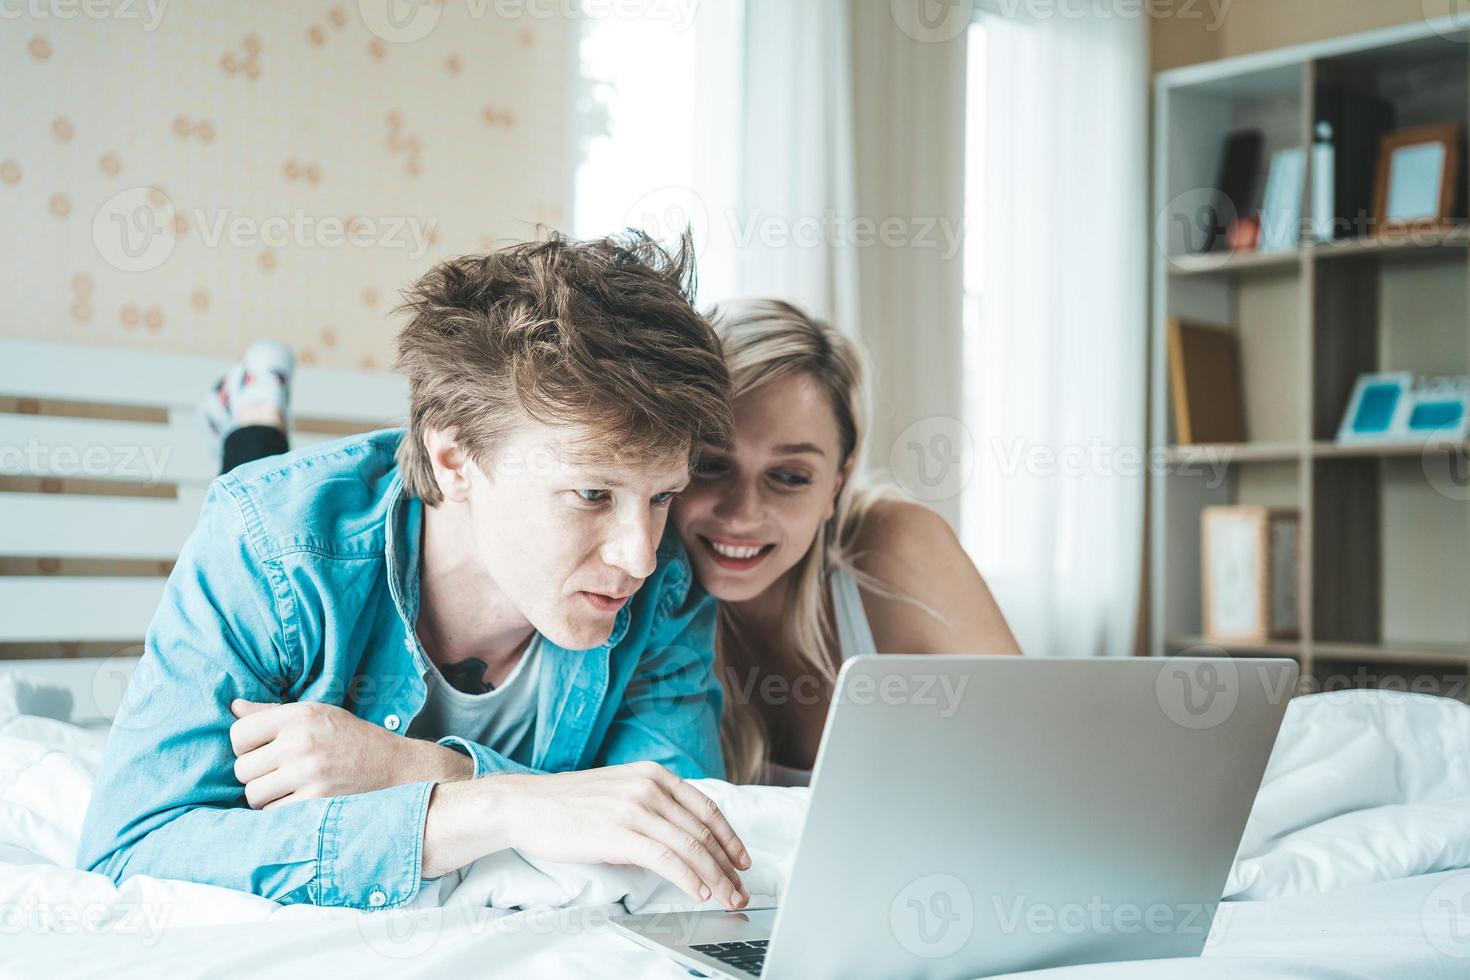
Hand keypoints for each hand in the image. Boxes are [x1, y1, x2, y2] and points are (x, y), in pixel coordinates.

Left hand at [228, 699, 471, 807]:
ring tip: (284, 789)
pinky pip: (272, 813)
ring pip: (253, 794)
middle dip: (254, 774)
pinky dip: (279, 812)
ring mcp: (308, 774)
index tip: (261, 750)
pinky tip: (296, 802)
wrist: (396, 767)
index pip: (239, 732)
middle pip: (242, 768)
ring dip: (264, 796)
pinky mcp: (316, 802)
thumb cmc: (352, 738)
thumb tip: (233, 707)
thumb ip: (273, 712)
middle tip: (276, 772)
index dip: (244, 745)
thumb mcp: (317, 713)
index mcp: (300, 715)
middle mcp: (301, 742)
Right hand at [428, 762, 750, 908]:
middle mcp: (649, 786)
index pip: (706, 807)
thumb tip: (681, 841)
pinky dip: (687, 877)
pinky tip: (697, 891)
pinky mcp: (618, 832)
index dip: (730, 836)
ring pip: (690, 846)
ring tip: (727, 897)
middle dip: (728, 864)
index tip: (742, 859)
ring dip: (715, 876)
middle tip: (740, 887)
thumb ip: (652, 808)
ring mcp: (634, 807)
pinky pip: (664, 857)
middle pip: (703, 830)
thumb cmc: (568, 804)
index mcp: (653, 774)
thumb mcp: (620, 792)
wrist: (526, 805)